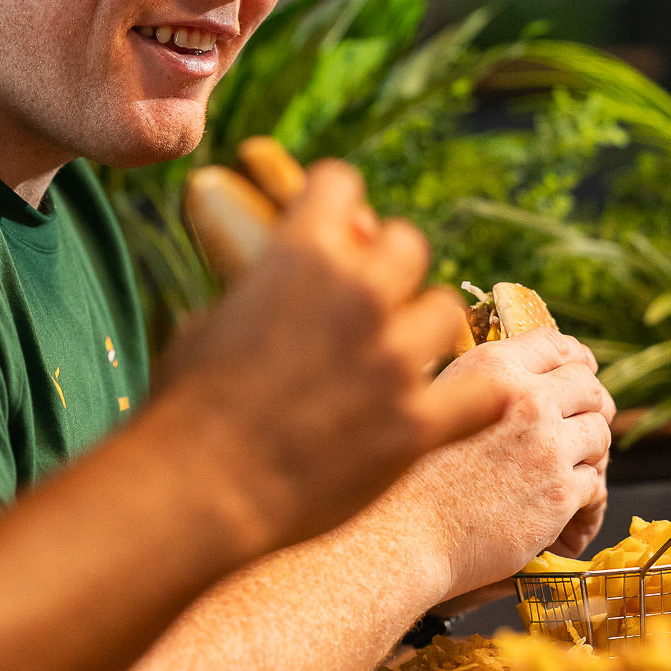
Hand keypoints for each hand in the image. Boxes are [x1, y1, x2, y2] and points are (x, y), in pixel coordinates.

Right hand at [157, 162, 510, 553]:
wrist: (198, 489)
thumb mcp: (210, 320)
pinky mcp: (417, 423)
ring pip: (445, 309)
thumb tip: (277, 284)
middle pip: (407, 242)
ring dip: (423, 327)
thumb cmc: (187, 407)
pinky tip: (453, 406)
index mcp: (299, 253)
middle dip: (389, 265)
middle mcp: (358, 292)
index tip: (334, 226)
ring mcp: (394, 358)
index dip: (335, 203)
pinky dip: (472, 399)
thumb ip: (259, 291)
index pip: (340, 182)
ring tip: (401, 356)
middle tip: (371, 299)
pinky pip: (483, 394)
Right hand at [382, 328, 612, 604]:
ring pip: (600, 432)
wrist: (403, 533)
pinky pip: (595, 483)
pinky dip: (585, 493)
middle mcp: (526, 399)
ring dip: (590, 448)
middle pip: (588, 385)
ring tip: (574, 465)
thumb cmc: (410, 474)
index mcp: (493, 369)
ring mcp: (548, 447)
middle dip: (590, 403)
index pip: (555, 345)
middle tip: (584, 422)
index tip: (579, 371)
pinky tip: (566, 504)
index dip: (573, 359)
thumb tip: (515, 381)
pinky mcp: (559, 493)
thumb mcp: (437, 401)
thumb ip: (480, 385)